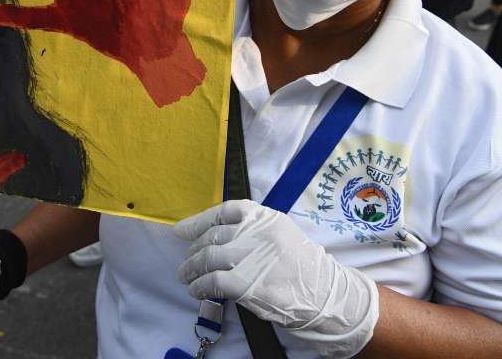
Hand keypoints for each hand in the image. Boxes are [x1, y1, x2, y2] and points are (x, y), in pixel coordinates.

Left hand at [175, 200, 378, 358]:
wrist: (326, 296)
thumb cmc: (299, 266)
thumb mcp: (281, 234)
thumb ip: (252, 230)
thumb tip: (212, 234)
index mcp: (266, 218)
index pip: (225, 211)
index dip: (199, 221)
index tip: (181, 230)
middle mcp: (258, 233)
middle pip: (213, 236)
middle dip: (194, 250)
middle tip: (186, 262)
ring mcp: (253, 257)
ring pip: (208, 257)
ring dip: (191, 268)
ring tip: (185, 276)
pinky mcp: (250, 284)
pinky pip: (213, 281)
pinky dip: (199, 285)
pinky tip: (195, 290)